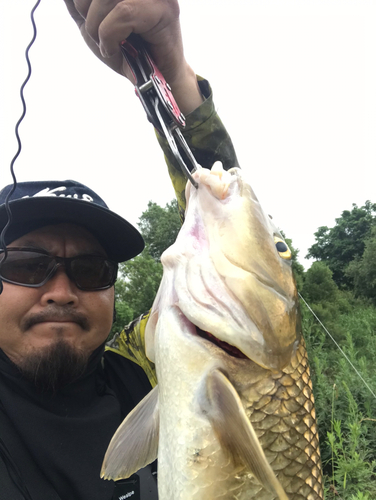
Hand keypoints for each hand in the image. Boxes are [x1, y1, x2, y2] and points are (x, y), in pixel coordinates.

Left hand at [63, 0, 202, 113]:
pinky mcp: (164, 9)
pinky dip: (110, 37)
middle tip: (100, 37)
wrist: (157, 81)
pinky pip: (123, 13)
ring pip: (106, 0)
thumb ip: (79, 5)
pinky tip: (115, 50)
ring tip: (109, 46)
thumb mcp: (95, 24)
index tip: (90, 21)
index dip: (81, 3)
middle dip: (87, 15)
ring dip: (98, 29)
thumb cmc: (130, 54)